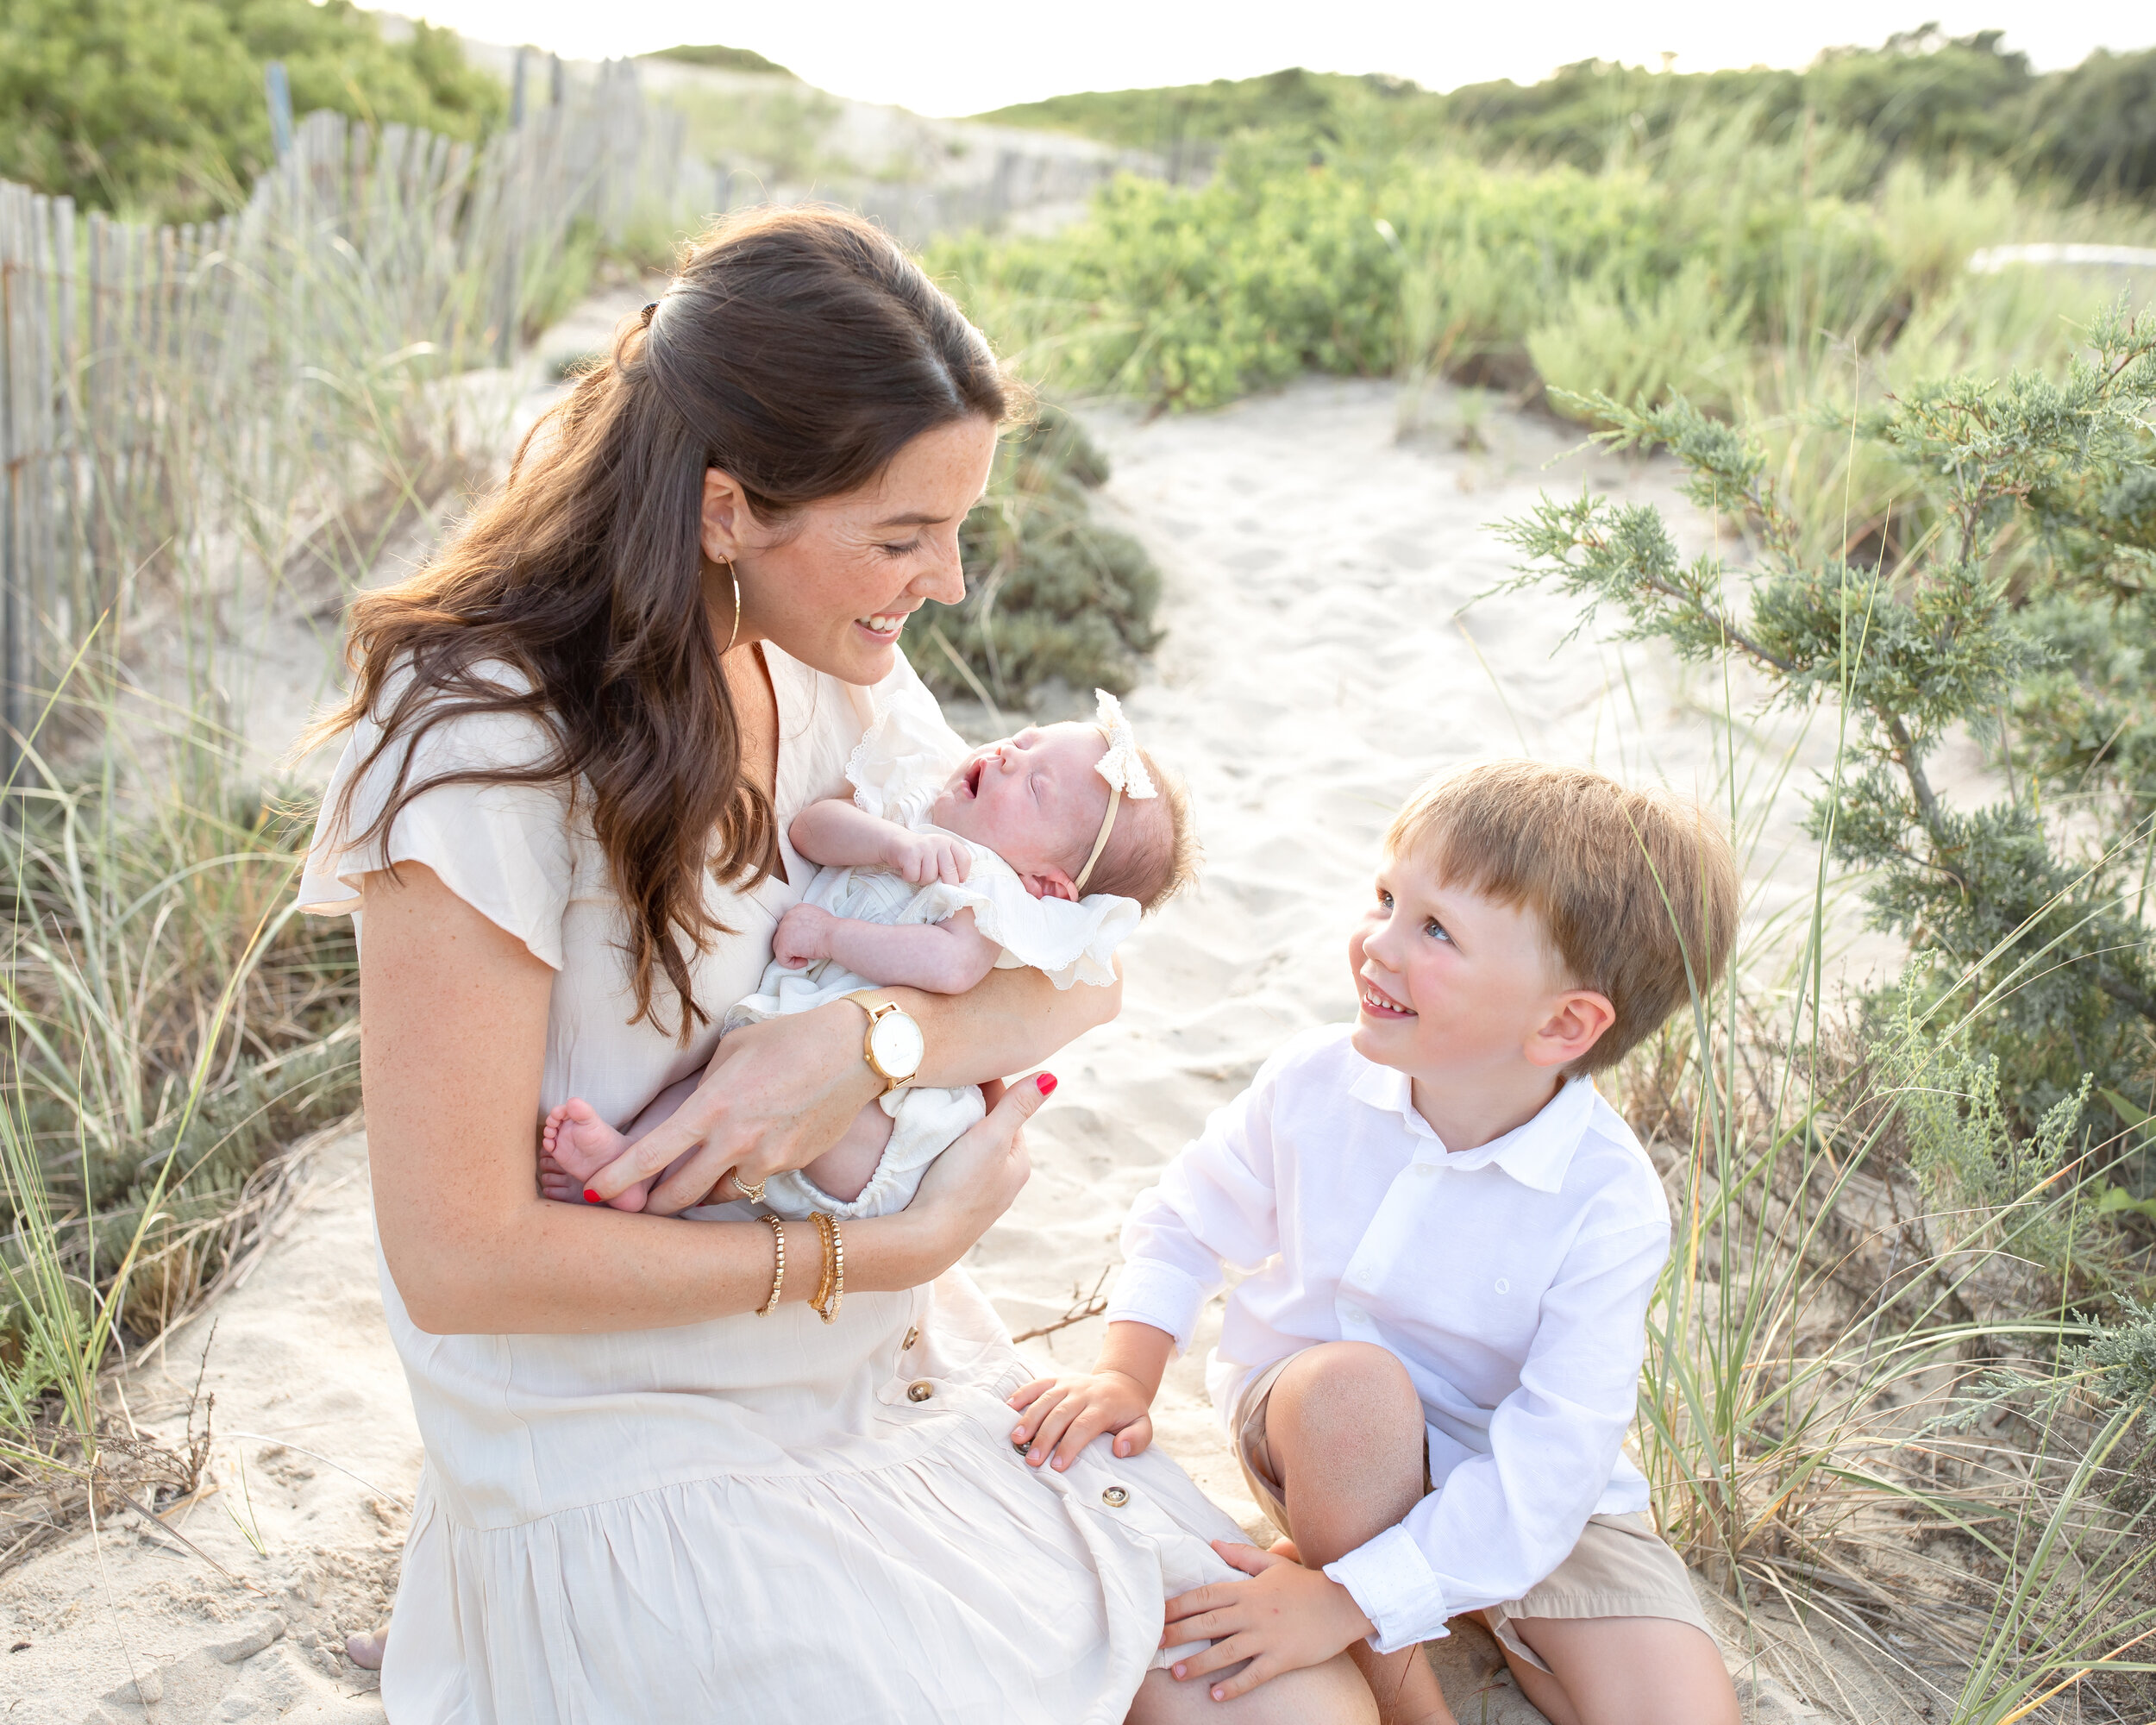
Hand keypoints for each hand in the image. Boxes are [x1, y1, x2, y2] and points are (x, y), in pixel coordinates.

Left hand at [581, 1003, 878, 1212]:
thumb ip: (704, 1090)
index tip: (592, 1192)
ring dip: (696, 1195)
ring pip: (716, 1196)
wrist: (855, 1051)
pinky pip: (752, 1183)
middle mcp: (735, 1141)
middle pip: (677, 1195)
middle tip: (636, 1207)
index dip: (616, 1178)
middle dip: (651, 1206)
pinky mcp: (793, 1166)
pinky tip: (736, 1166)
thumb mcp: (731, 1052)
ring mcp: (767, 1159)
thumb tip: (690, 1115)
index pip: (651, 1154)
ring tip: (682, 1190)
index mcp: (711, 1107)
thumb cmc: (789, 1039)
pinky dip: (737, 1180)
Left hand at [773, 902, 831, 967]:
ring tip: (805, 957)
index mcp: (797, 909)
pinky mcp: (784, 944)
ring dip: (791, 954)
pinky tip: (805, 962)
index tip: (807, 943)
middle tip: (805, 952)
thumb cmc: (833, 930)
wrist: (835, 935)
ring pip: (778, 946)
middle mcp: (788, 917)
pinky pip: (782, 959)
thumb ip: (808, 922)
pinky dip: (792, 964)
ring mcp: (784, 930)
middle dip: (791, 945)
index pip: (789, 925)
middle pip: (781, 934)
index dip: (796, 936)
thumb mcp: (819, 918)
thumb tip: (806, 933)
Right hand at [890, 828, 970, 885]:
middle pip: (950, 872)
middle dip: (945, 885)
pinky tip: (908, 870)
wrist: (896, 842)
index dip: (962, 875)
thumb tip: (958, 886)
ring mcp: (924, 847)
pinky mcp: (910, 853)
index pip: (964, 860)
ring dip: (922, 880)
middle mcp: (939, 842)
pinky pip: (914, 876)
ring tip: (918, 872)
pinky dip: (910, 877)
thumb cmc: (921, 854)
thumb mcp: (938, 855)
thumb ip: (949, 865)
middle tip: (937, 887)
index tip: (955, 881)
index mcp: (949, 842)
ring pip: (930, 877)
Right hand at [905, 1071, 1051, 1261]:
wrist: (926, 1237)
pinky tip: (931, 1144)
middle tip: (946, 1084)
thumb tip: (1051, 1078)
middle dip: (973, 1109)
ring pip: (971, 1147)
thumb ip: (1018, 1106)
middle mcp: (1005, 1180)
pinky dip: (946, 1149)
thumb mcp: (993, 1138)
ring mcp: (980, 1194)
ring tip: (936, 1109)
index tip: (967, 1066)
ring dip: (958, 1129)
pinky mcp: (955, 1203)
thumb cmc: (961, 1184)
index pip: (1009, 1111)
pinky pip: (955, 1165)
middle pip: (990, 1129)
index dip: (989, 1087)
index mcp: (1019, 1162)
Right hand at [1007, 1369, 1153, 1469]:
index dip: (1069, 1445)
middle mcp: (1084, 1392)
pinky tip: (1008, 1407)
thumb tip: (1119, 1449)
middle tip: (1032, 1460)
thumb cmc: (1128, 1413)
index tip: (1057, 1465)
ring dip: (1030, 1419)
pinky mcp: (1057, 1380)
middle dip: (1045, 1438)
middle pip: (1061, 1414)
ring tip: (1017, 1439)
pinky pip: (1037, 1384)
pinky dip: (1022, 1394)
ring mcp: (1069, 1384)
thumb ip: (1137, 1439)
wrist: (1121, 1384)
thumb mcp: (1143, 1426)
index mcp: (1104, 1405)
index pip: (1084, 1426)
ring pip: (1046, 1400)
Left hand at [1160, 1543, 1373, 1702]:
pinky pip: (1254, 1675)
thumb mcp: (1274, 1564)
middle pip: (1208, 1623)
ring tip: (1178, 1674)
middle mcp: (1252, 1613)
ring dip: (1199, 1664)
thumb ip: (1241, 1555)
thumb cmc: (1306, 1585)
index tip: (1157, 1614)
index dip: (1178, 1605)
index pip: (1205, 1595)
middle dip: (1179, 1633)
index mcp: (1247, 1590)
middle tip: (1155, 1644)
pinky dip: (1235, 1686)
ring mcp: (1267, 1637)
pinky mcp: (1282, 1658)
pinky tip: (1216, 1696)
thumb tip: (1213, 1545)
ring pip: (1226, 1652)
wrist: (1344, 1604)